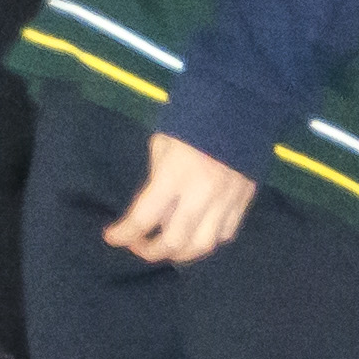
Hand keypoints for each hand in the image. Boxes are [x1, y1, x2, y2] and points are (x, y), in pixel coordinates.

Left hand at [102, 131, 255, 262]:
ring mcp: (226, 200)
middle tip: (139, 246)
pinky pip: (226, 234)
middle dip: (150, 251)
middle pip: (174, 241)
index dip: (124, 234)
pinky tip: (196, 235)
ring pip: (203, 246)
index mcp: (174, 175)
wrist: (240, 105)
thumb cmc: (192, 119)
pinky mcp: (245, 200)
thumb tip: (155, 210)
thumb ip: (157, 179)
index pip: (144, 217)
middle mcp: (201, 193)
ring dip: (180, 253)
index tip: (113, 237)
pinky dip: (208, 241)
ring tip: (167, 247)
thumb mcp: (163, 144)